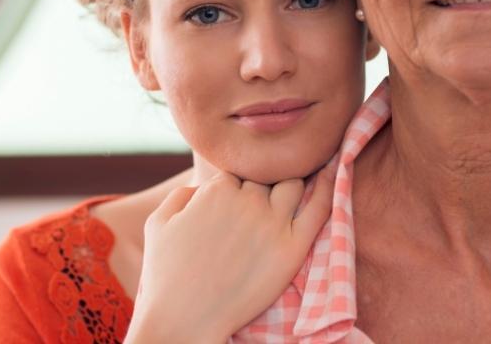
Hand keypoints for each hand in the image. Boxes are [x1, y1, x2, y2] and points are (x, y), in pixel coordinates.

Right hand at [125, 165, 336, 342]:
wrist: (185, 319)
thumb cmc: (166, 275)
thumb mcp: (157, 224)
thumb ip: (180, 194)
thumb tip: (202, 188)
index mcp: (215, 190)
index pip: (235, 172)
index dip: (234, 188)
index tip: (232, 204)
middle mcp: (247, 200)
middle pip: (264, 178)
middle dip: (261, 186)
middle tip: (259, 205)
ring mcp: (273, 223)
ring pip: (292, 184)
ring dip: (290, 183)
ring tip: (294, 187)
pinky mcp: (293, 248)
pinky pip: (319, 209)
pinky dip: (328, 186)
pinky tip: (333, 170)